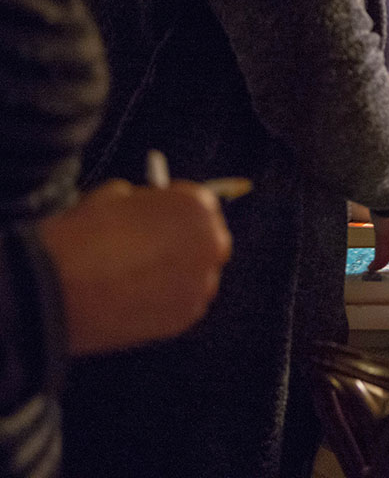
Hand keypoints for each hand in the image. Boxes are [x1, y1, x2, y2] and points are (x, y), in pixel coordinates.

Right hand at [38, 179, 231, 355]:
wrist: (58, 287)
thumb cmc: (82, 238)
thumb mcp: (115, 195)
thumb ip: (144, 202)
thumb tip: (146, 211)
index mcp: (196, 207)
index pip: (201, 204)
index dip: (176, 210)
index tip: (163, 217)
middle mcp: (209, 245)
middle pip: (207, 240)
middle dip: (185, 242)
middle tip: (153, 247)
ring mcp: (201, 283)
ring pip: (198, 274)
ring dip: (177, 272)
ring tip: (138, 275)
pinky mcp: (186, 316)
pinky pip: (184, 302)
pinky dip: (167, 299)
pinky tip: (136, 296)